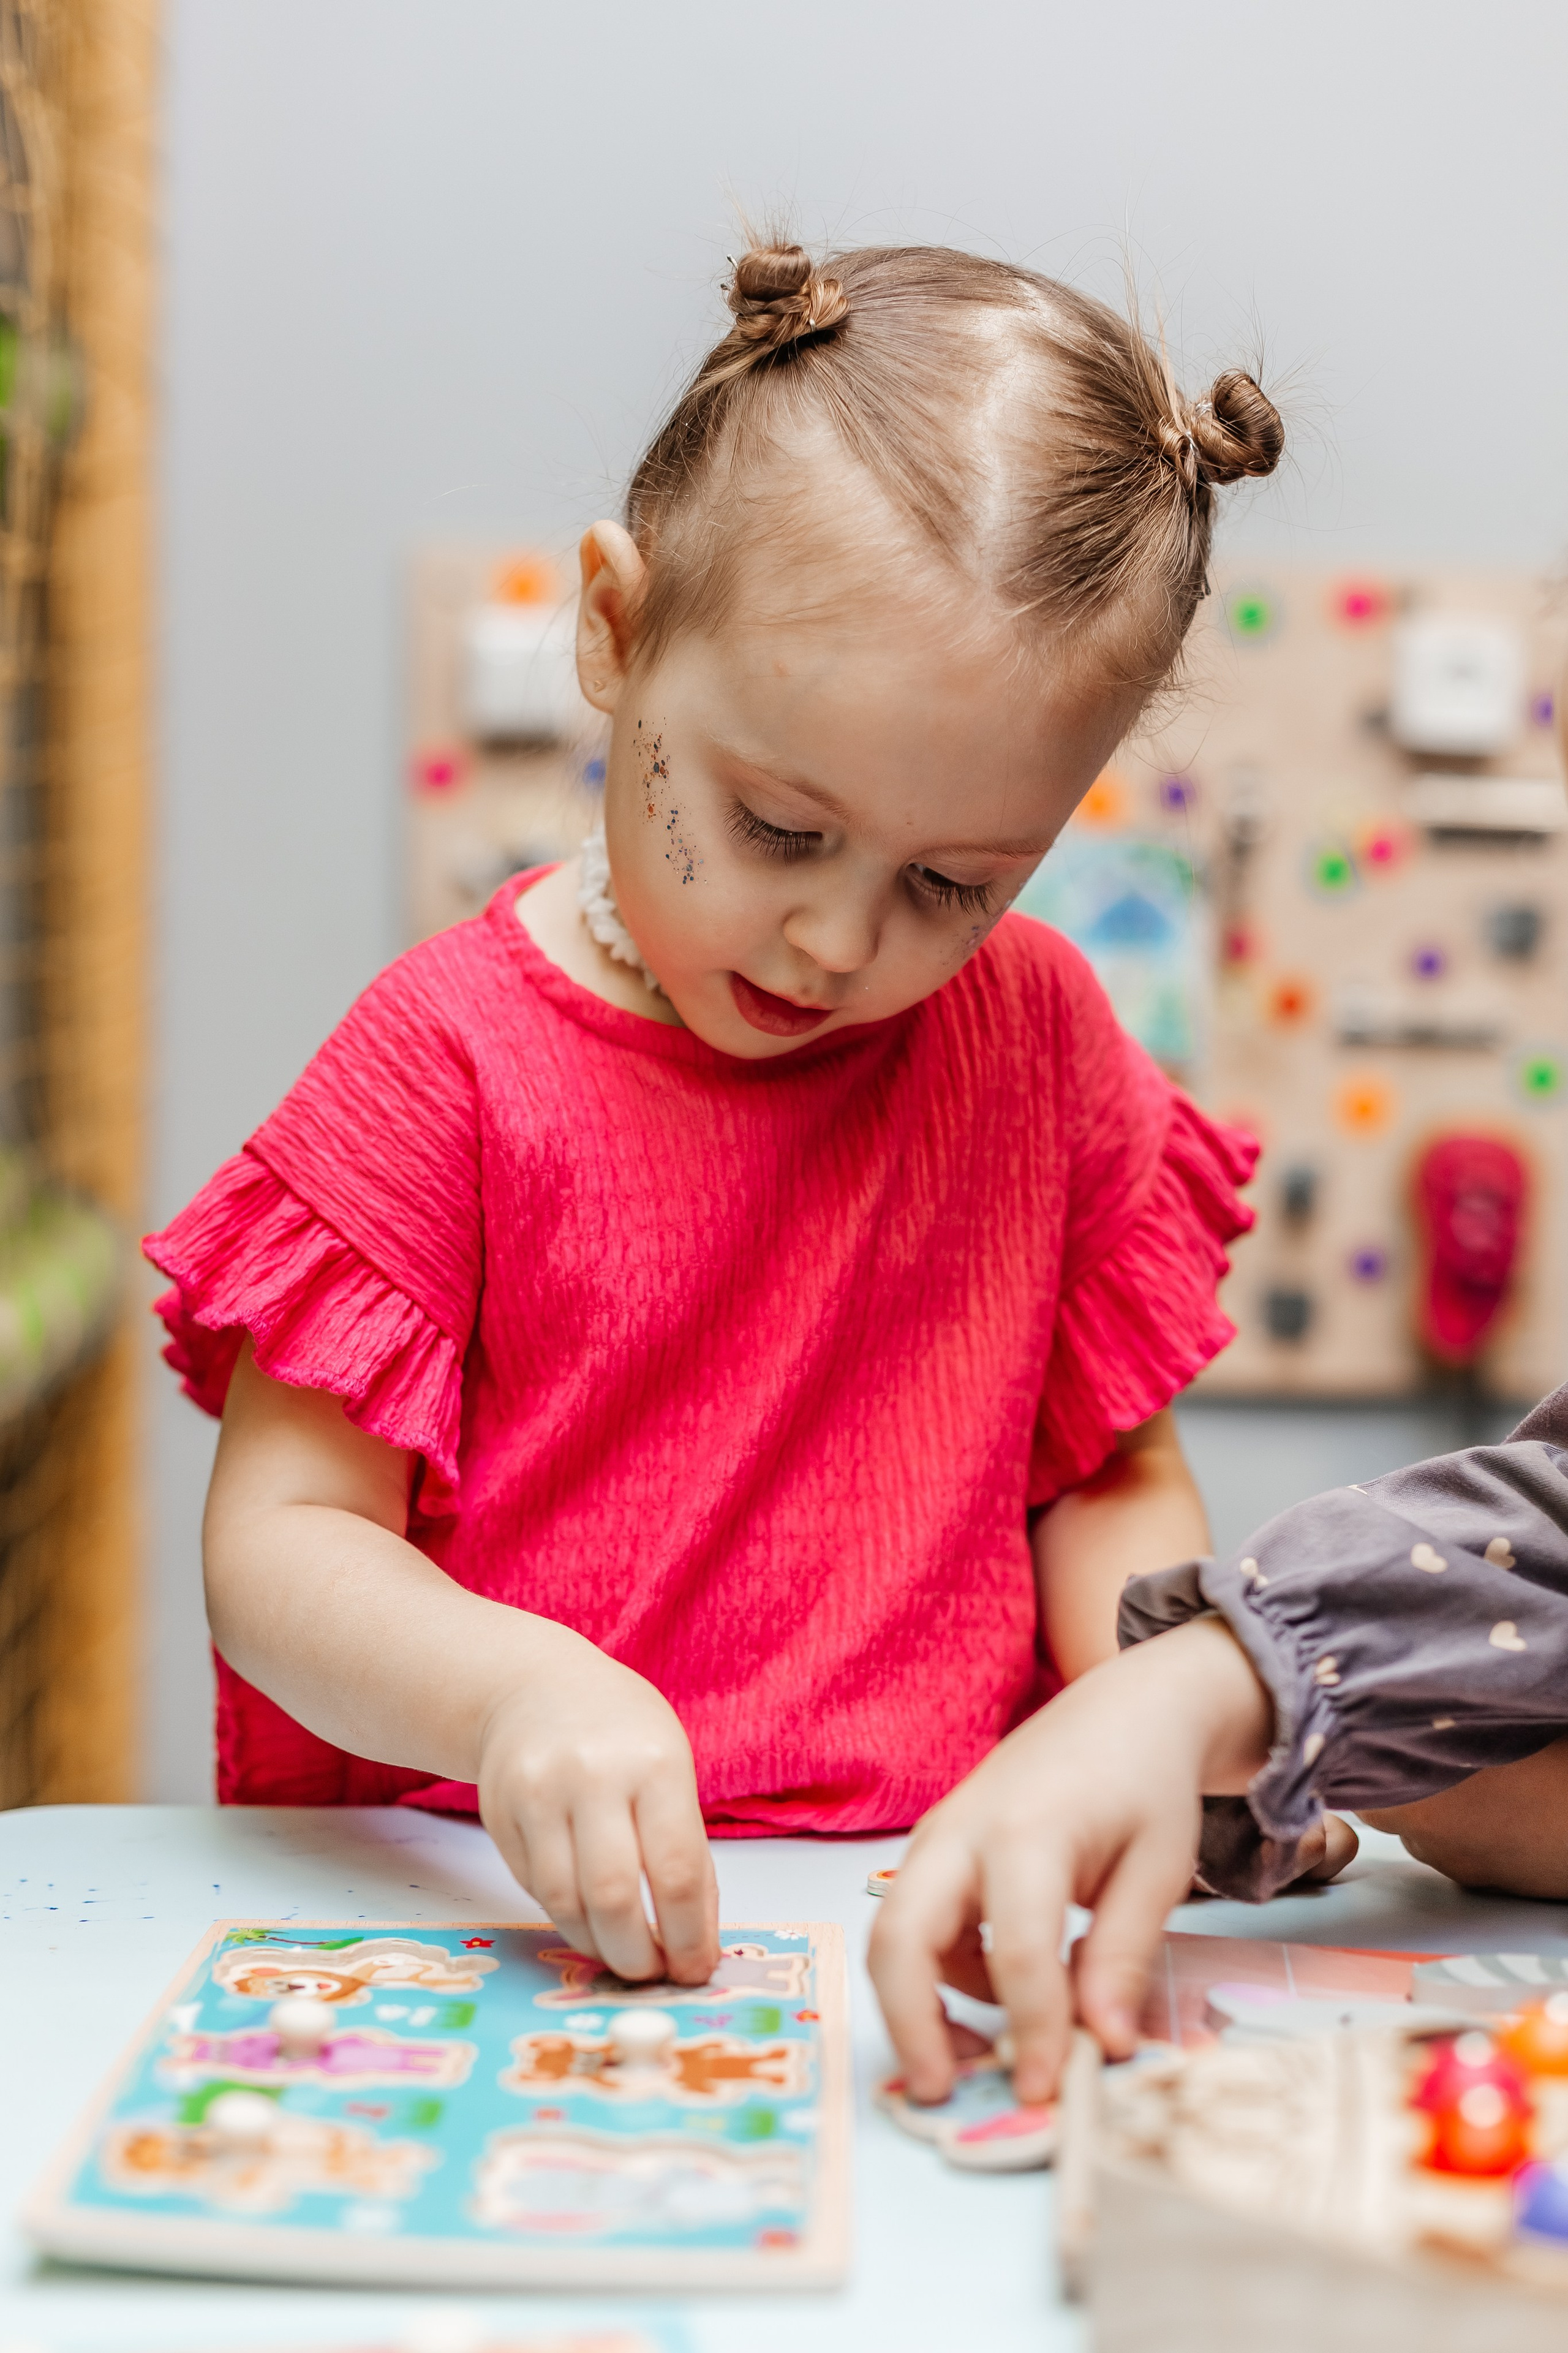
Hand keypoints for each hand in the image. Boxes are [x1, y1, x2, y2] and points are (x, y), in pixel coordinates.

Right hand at [476, 1634, 718, 1985]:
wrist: (534, 1686)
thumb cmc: (621, 1733)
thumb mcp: (671, 1768)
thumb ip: (683, 1848)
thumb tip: (695, 1938)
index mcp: (655, 1764)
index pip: (677, 1871)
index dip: (688, 1935)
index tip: (695, 1969)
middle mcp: (593, 1776)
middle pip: (613, 1895)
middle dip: (636, 1954)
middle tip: (652, 1974)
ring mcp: (537, 1792)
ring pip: (564, 1901)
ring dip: (596, 1944)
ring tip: (619, 1953)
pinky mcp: (498, 1811)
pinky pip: (533, 1887)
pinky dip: (564, 1914)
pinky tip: (584, 1915)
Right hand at [867, 1618, 1274, 2105]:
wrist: (1121, 1710)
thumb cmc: (1146, 1784)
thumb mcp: (1157, 1870)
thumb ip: (1123, 1957)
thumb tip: (1101, 2046)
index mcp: (1027, 1831)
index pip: (1017, 1953)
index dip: (1031, 2031)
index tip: (1047, 2092)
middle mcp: (962, 1831)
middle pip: (900, 1938)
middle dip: (910, 2025)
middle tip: (944, 2095)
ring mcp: (938, 1836)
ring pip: (891, 1933)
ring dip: (914, 2005)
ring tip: (972, 2062)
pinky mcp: (935, 1849)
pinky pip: (913, 1921)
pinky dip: (936, 1973)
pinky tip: (995, 1997)